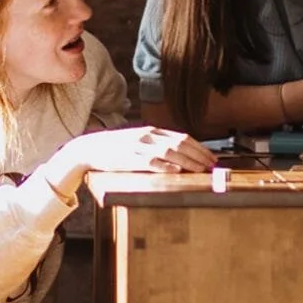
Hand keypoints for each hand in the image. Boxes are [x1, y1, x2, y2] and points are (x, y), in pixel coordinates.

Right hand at [49, 127, 215, 195]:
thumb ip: (158, 144)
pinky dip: (165, 166)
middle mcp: (148, 136)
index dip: (200, 147)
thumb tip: (181, 154)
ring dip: (187, 161)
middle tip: (212, 165)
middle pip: (180, 144)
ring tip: (200, 169)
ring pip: (169, 152)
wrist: (90, 148)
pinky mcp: (129, 159)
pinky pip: (150, 162)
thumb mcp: (139, 140)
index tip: (212, 157)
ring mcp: (139, 147)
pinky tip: (176, 171)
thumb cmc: (117, 148)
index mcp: (152, 131)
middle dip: (199, 155)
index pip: (182, 137)